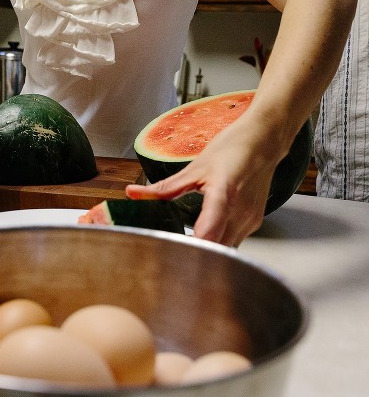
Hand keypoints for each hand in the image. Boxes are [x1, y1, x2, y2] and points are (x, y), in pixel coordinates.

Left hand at [126, 118, 279, 246]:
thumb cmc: (233, 149)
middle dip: (195, 255)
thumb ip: (164, 187)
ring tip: (185, 248)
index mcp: (224, 195)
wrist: (263, 141)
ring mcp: (250, 220)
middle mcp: (241, 212)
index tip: (173, 255)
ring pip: (226, 249)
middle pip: (216, 249)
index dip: (191, 249)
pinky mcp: (254, 223)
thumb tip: (134, 194)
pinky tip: (204, 236)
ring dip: (208, 251)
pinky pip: (234, 241)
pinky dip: (218, 242)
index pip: (209, 233)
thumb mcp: (194, 168)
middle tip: (171, 254)